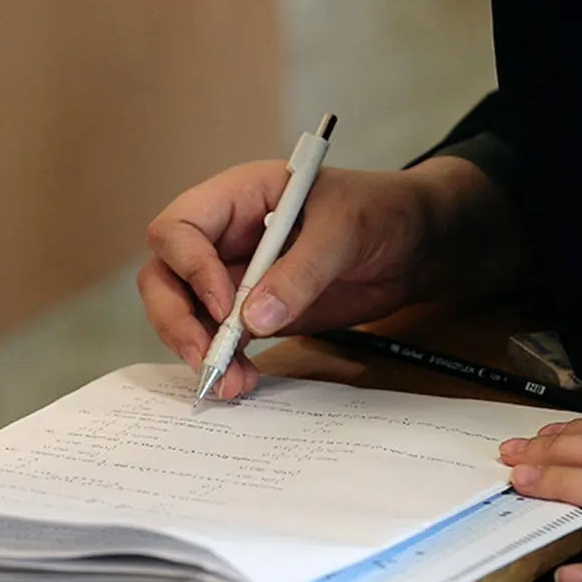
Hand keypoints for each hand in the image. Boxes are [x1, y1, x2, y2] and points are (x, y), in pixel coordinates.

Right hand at [139, 155, 518, 399]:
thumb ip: (302, 272)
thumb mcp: (346, 230)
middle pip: (165, 276)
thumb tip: (254, 318)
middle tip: (205, 359)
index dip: (189, 268)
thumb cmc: (381, 212)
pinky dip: (226, 362)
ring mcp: (236, 276)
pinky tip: (243, 381)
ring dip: (200, 351)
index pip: (179, 229)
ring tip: (232, 384)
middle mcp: (225, 237)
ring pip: (186, 314)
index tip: (223, 304)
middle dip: (176, 320)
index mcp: (238, 197)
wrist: (415, 244)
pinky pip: (221, 338)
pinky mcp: (255, 312)